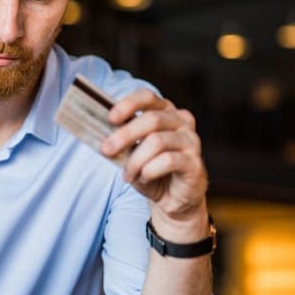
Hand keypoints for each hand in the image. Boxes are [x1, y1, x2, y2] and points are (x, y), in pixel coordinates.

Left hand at [100, 88, 207, 222]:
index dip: (129, 104)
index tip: (111, 118)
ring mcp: (191, 141)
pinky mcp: (195, 162)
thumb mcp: (131, 152)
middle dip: (124, 135)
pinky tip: (144, 178)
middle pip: (151, 119)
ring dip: (135, 160)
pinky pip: (167, 160)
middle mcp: (181, 122)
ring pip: (157, 141)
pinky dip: (149, 171)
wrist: (171, 198)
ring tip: (128, 174)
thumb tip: (99, 135)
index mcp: (164, 112)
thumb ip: (120, 139)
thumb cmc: (149, 168)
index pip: (148, 97)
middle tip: (106, 150)